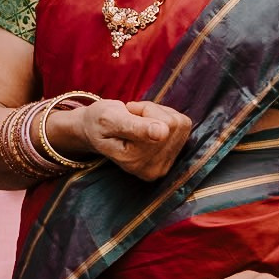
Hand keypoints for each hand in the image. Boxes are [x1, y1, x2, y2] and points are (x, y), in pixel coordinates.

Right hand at [73, 99, 191, 180]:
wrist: (96, 131)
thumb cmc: (99, 122)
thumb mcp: (110, 119)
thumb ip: (134, 126)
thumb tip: (163, 133)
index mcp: (135, 161)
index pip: (164, 125)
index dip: (146, 109)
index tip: (129, 111)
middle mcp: (152, 170)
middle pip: (173, 123)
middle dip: (152, 111)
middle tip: (131, 115)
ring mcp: (164, 166)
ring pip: (179, 123)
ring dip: (158, 114)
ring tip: (137, 120)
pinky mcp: (173, 157)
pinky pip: (182, 125)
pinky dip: (165, 117)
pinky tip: (147, 124)